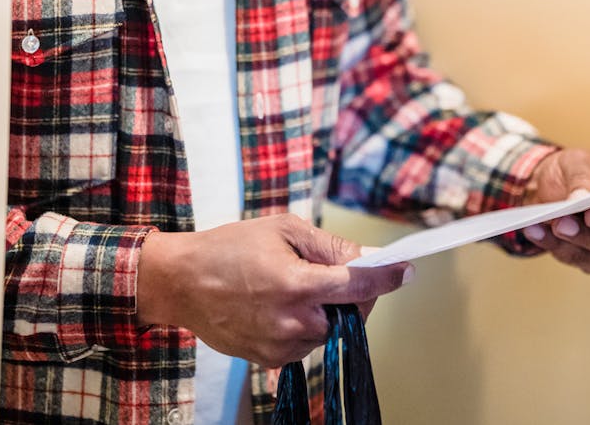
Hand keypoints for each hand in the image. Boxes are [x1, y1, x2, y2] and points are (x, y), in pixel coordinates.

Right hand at [136, 214, 410, 366]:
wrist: (182, 282)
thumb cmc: (230, 247)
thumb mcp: (282, 228)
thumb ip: (327, 245)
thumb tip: (365, 256)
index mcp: (297, 284)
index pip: (357, 285)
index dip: (386, 277)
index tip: (406, 270)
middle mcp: (292, 322)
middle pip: (349, 313)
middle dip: (354, 293)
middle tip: (333, 270)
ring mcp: (281, 346)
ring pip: (329, 331)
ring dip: (329, 310)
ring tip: (296, 283)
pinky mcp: (269, 360)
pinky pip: (306, 344)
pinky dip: (308, 324)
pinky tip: (283, 303)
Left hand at [521, 148, 589, 275]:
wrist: (552, 190)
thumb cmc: (577, 171)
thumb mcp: (577, 163)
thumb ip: (582, 179)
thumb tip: (581, 201)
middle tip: (589, 214)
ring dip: (584, 240)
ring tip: (556, 224)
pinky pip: (587, 261)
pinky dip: (560, 247)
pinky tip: (538, 232)